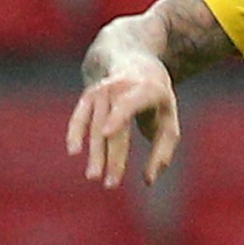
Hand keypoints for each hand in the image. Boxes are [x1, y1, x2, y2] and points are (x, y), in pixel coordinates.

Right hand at [66, 55, 179, 187]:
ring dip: (94, 154)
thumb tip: (149, 180)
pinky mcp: (88, 94)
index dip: (117, 116)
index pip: (129, 103)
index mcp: (147, 89)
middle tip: (110, 184)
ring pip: (95, 126)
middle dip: (111, 156)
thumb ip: (163, 149)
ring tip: (94, 177)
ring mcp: (102, 90)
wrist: (133, 60)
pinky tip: (74, 151)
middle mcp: (121, 87)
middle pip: (113, 126)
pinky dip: (75, 132)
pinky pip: (80, 116)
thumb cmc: (156, 97)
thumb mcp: (169, 118)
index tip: (106, 132)